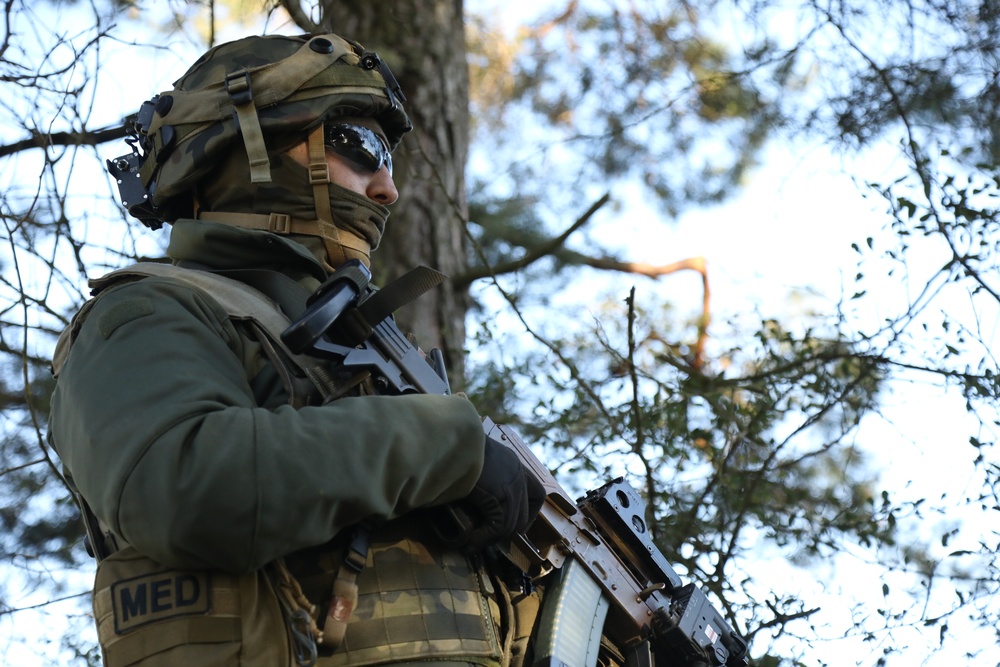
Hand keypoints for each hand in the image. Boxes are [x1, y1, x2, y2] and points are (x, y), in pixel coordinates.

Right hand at [449, 436, 544, 550]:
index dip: (529, 513)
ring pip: (510, 525)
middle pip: (524, 515)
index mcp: (513, 463)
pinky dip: (483, 538)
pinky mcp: (499, 498)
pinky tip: (469, 542)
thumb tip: (469, 488)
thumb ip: (480, 469)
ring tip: (473, 543)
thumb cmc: (456, 443)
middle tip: (489, 538)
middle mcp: (517, 475)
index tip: (514, 523)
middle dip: (508, 531)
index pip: (536, 493)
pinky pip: (497, 527)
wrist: (453, 437)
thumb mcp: (474, 455)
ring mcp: (511, 487)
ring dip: (491, 539)